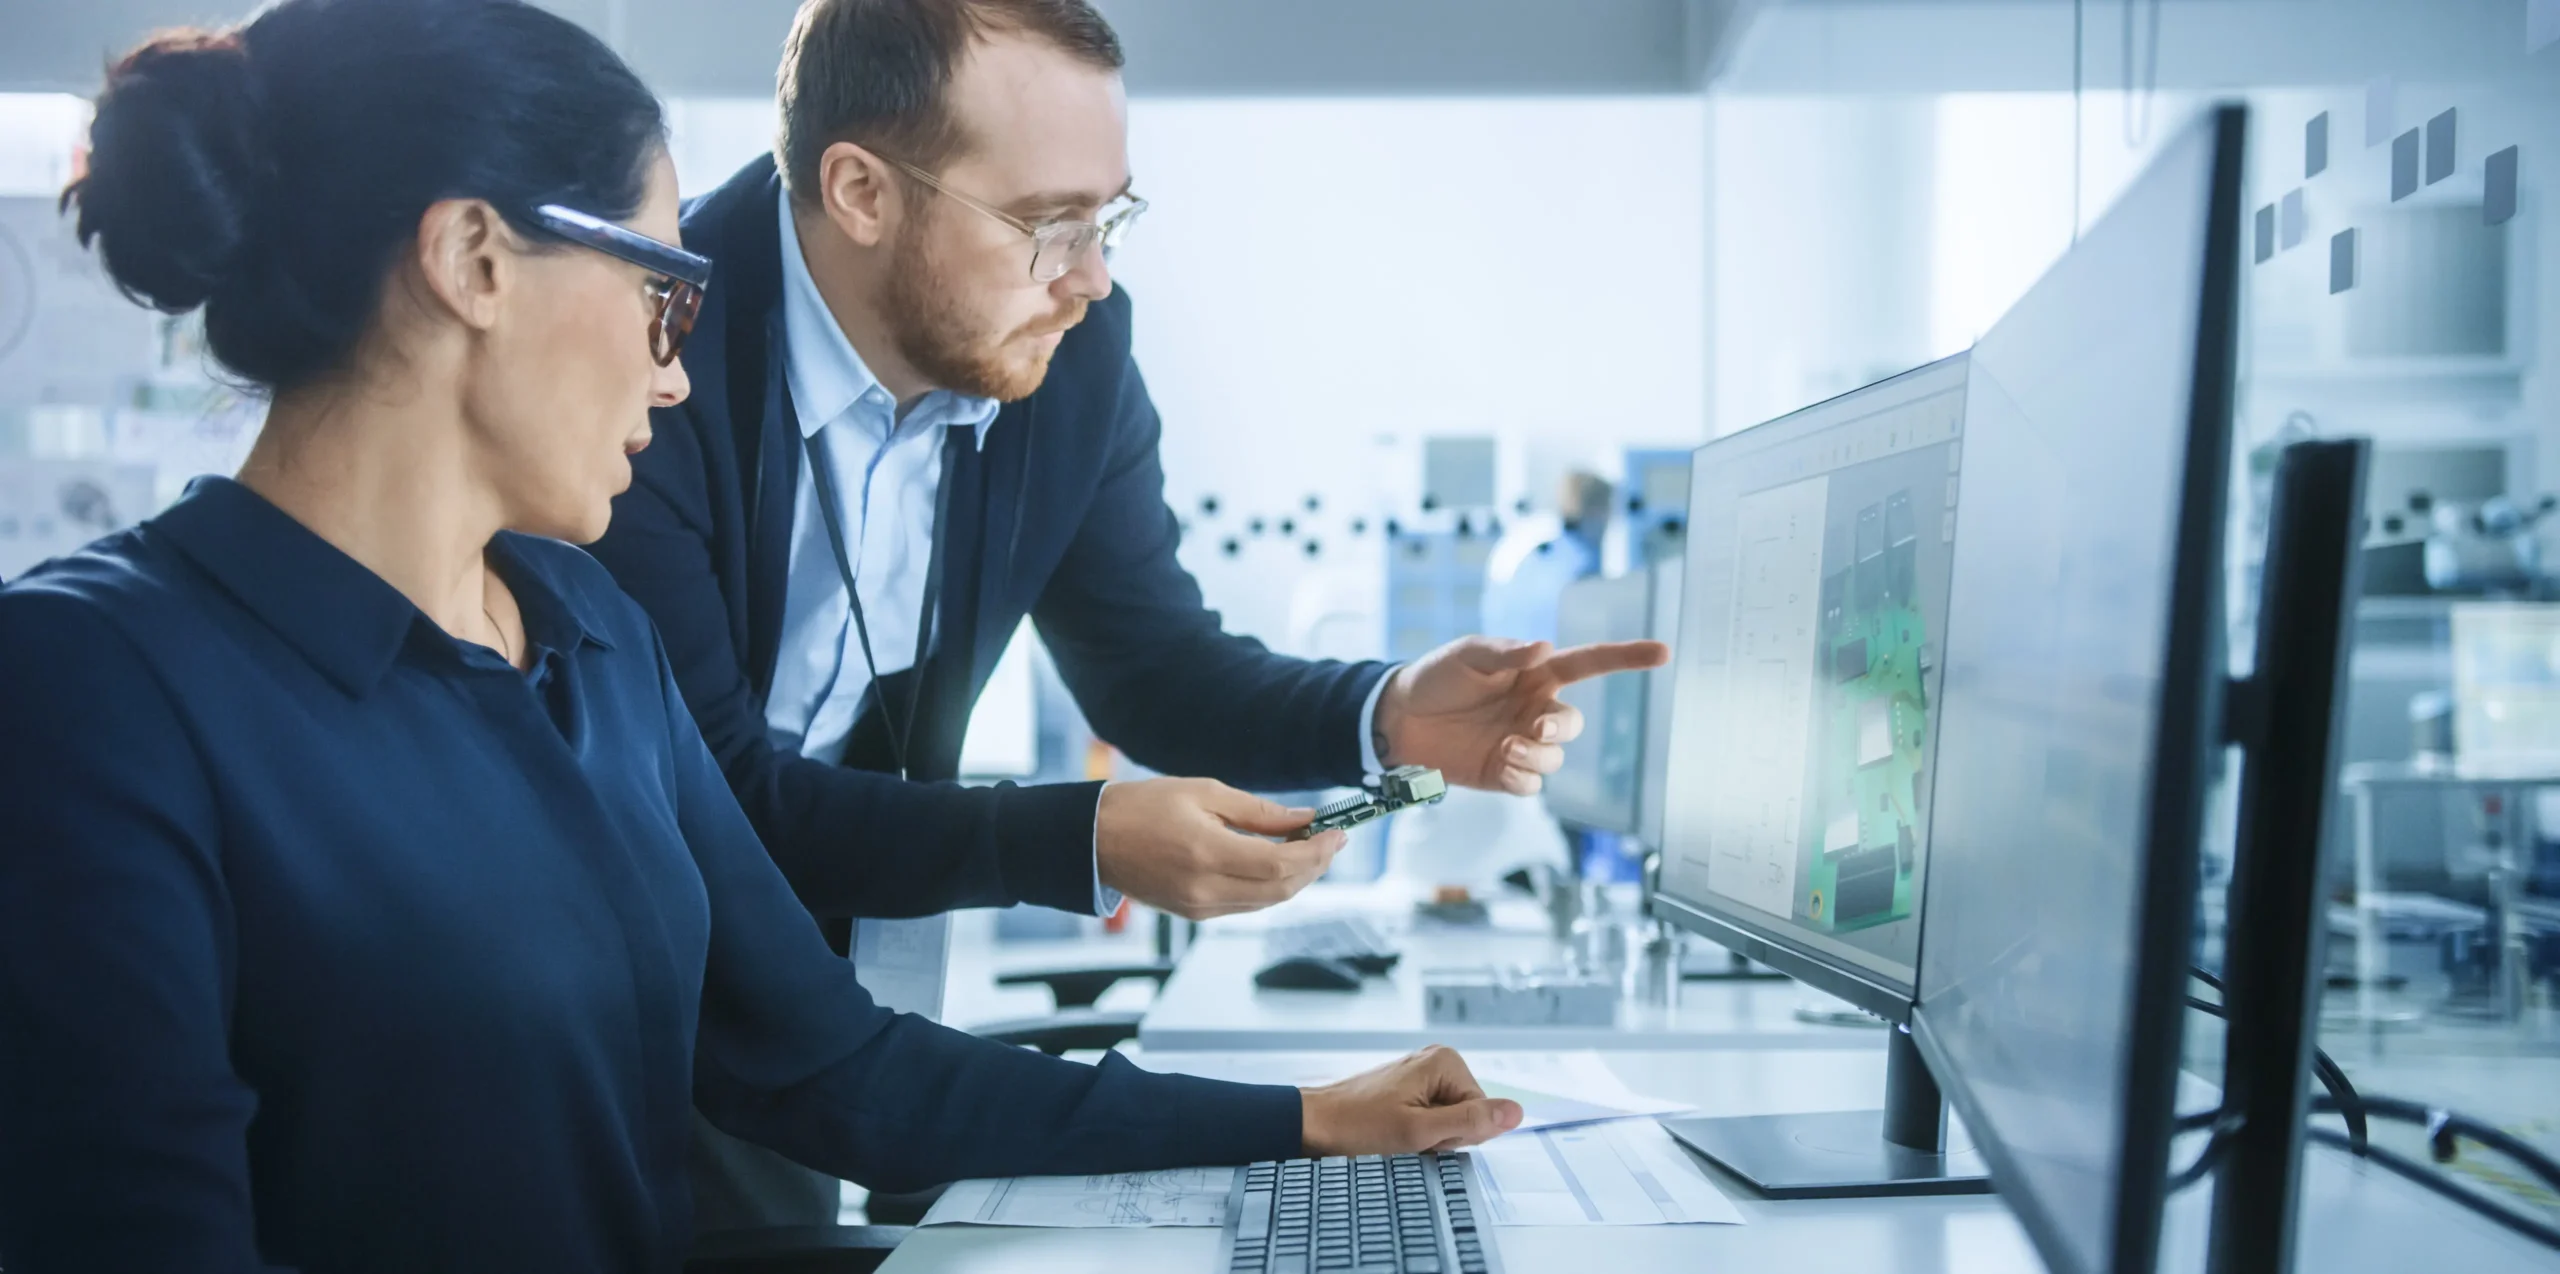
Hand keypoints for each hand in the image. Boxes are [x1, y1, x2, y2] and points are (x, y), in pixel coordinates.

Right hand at [1095, 778, 1345, 920]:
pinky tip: (1277, 862)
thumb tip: (1304, 819)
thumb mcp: (1204, 792)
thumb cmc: (1143, 806)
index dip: (1317, 852)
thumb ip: (1259, 811)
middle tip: (1332, 840)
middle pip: (1281, 889)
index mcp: (1207, 854)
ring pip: (1268, 901)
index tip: (1338, 833)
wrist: (1092, 840)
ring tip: (1310, 848)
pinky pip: (1247, 905)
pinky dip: (1270, 886)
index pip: (1281, 864)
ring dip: (1296, 878)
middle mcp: (1205, 889)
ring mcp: (1199, 907)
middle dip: (1315, 866)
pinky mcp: (1194, 913)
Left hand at [1300, 1046, 1523, 1155]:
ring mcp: (1422, 1075)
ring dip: (1426, 1138)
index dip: (1454, 1135)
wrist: (1312, 1124)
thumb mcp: (1420, 1131)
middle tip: (1405, 1136)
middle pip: (1467, 1116)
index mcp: (1447, 1062)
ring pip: (1448, 1122)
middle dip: (1441, 1136)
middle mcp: (1437, 1061)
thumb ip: (1471, 1121)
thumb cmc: (1358, 1127)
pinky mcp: (1408, 1089)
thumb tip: (1517, 1112)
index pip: (1481, 1114)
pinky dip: (1415, 1134)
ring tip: (1394, 1134)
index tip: (1420, 1134)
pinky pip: (1430, 1120)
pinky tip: (1390, 1132)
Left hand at [1373, 635, 1669, 794]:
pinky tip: (1500, 764)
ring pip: (1555, 757)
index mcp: (1534, 674)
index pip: (1589, 664)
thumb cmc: (1435, 677)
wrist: (1396, 719)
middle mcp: (1534, 709)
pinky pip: (1531, 784)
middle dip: (1562, 727)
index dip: (1626, 658)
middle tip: (1536, 726)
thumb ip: (1506, 652)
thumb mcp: (1467, 655)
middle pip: (1573, 723)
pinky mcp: (1502, 772)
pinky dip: (1522, 777)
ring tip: (1505, 747)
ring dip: (1537, 755)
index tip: (1662, 653)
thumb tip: (1544, 648)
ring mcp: (1520, 742)